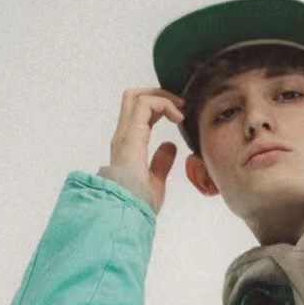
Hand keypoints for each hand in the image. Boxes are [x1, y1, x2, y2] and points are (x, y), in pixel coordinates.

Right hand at [107, 86, 186, 214]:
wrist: (127, 210)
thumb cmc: (138, 202)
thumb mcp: (155, 180)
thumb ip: (161, 162)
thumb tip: (170, 147)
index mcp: (128, 145)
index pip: (138, 113)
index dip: (158, 107)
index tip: (178, 116)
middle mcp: (123, 135)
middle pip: (134, 97)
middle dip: (157, 94)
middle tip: (179, 105)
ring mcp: (125, 134)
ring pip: (136, 96)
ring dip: (161, 97)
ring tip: (179, 109)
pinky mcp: (131, 134)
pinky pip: (145, 105)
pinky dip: (163, 104)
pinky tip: (176, 117)